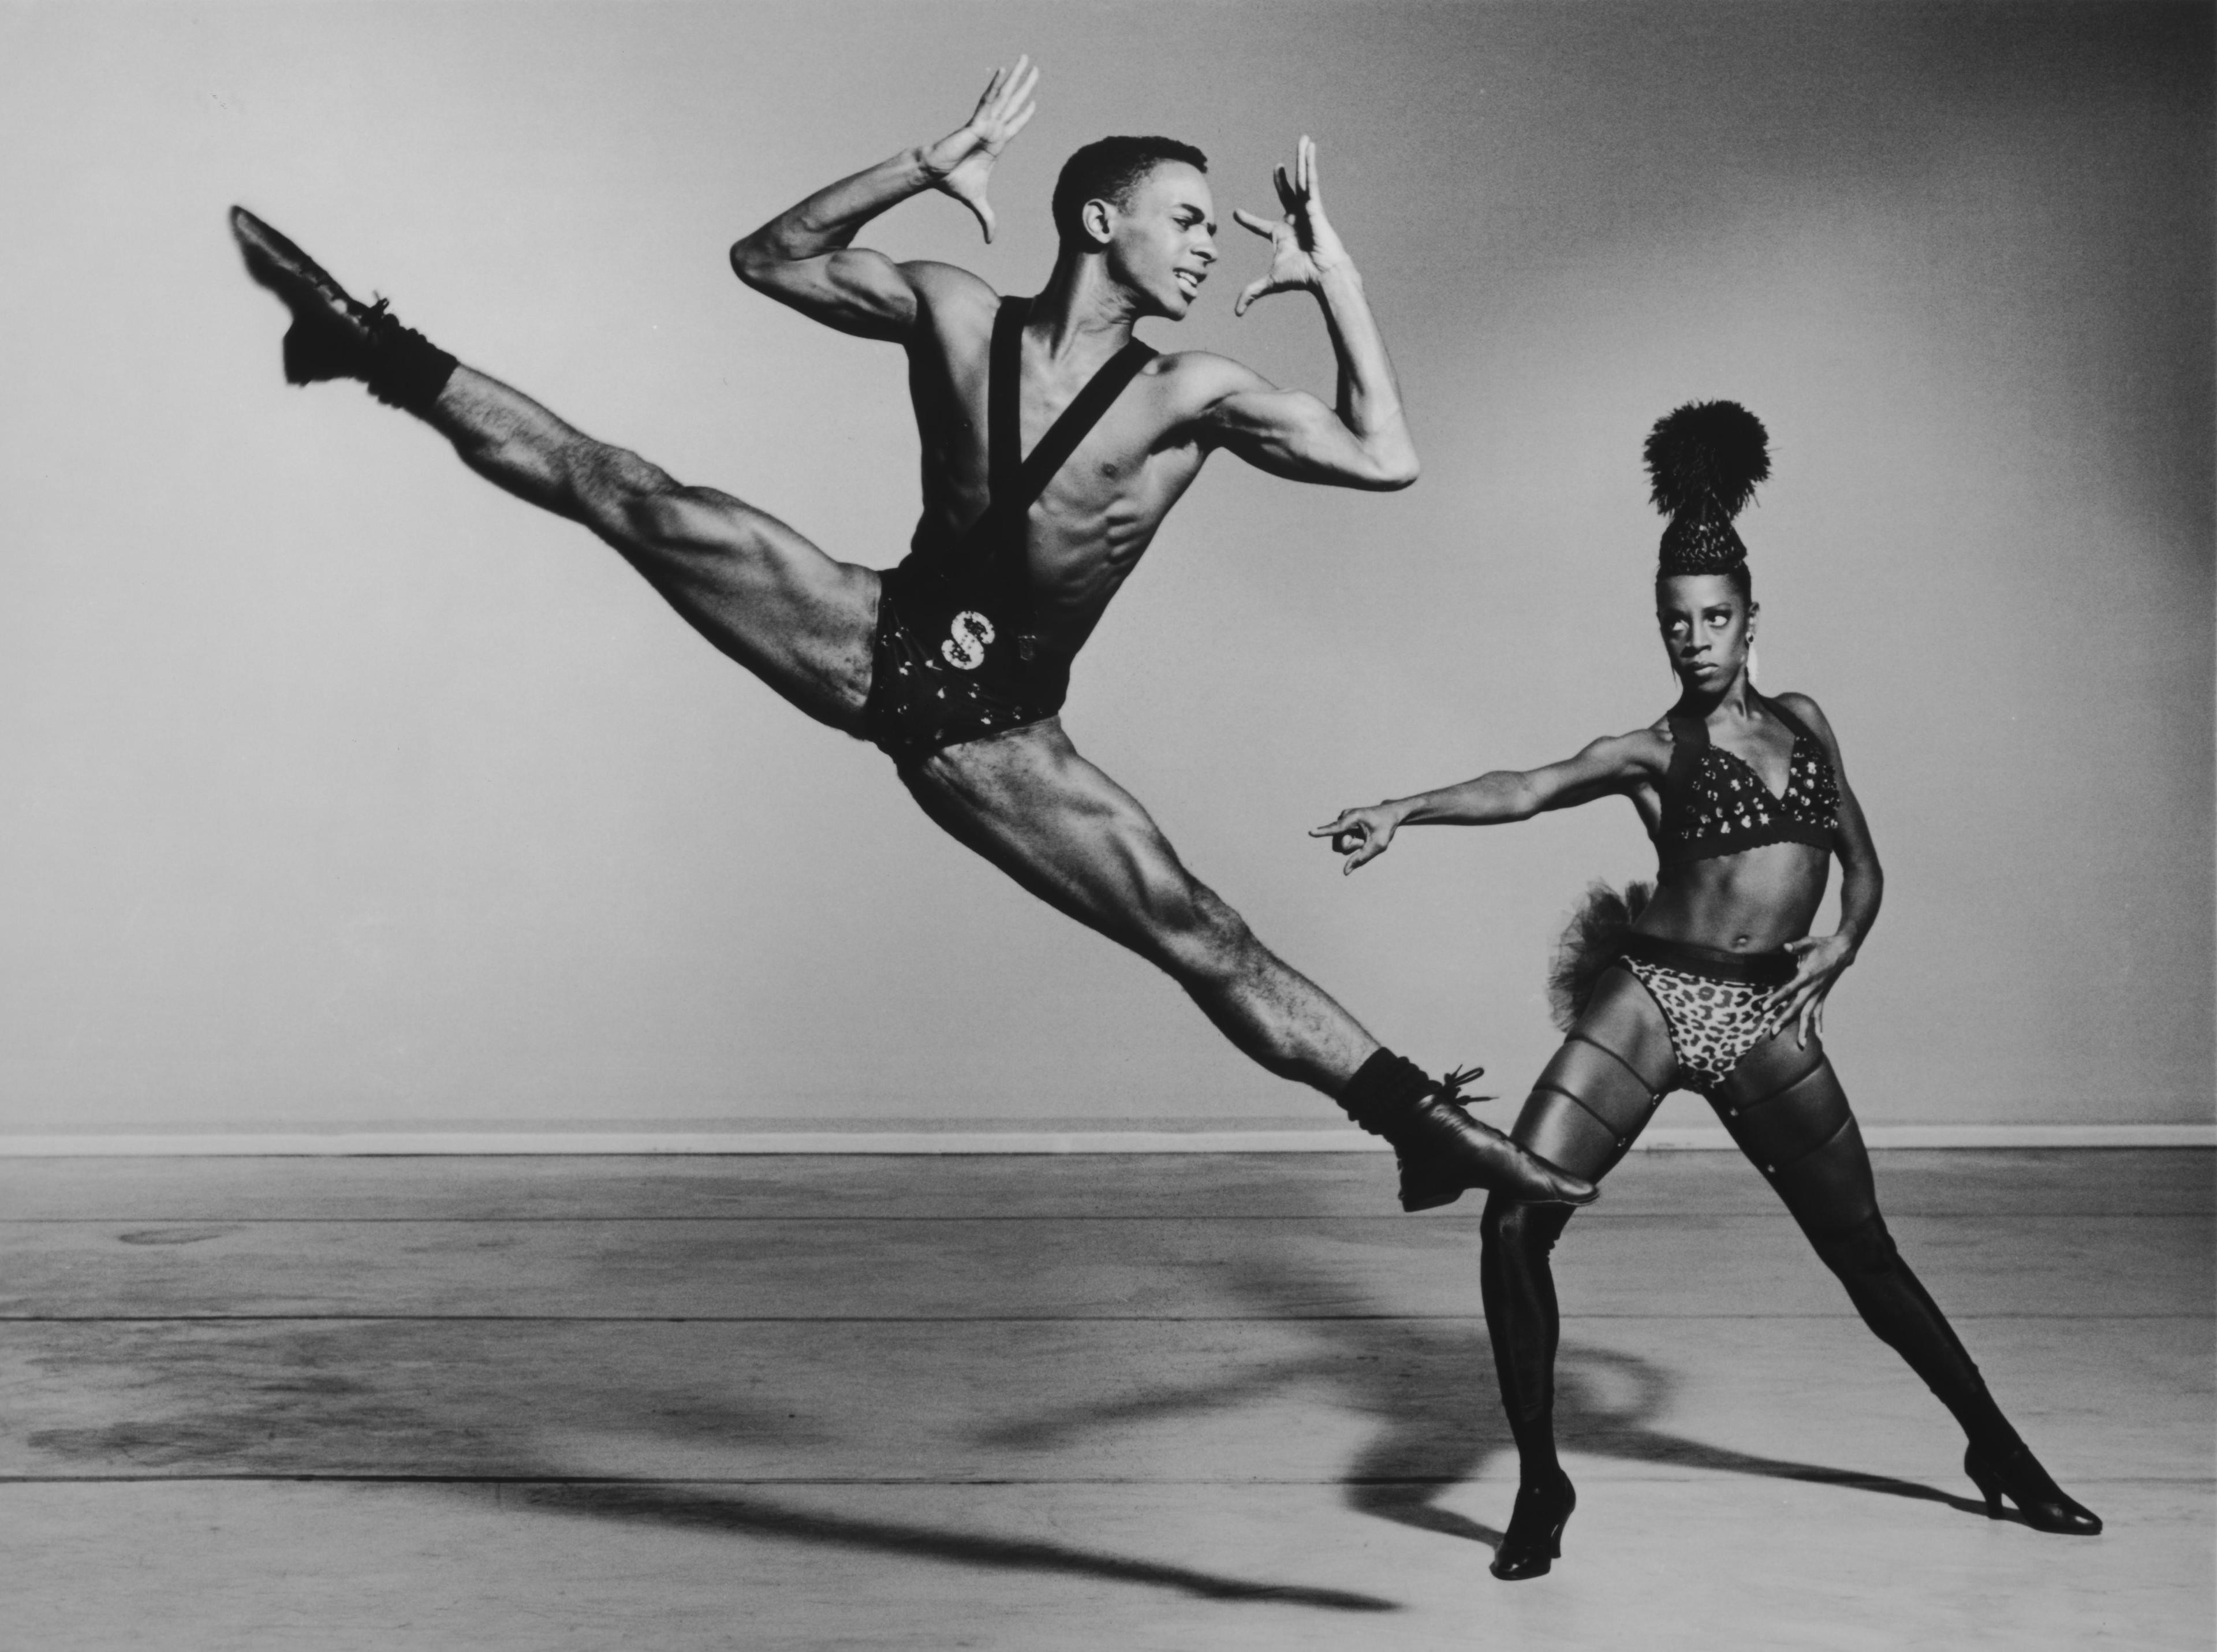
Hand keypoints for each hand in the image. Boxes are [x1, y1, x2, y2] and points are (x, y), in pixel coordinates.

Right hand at [922, 56, 1040, 242]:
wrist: (934, 174)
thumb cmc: (953, 182)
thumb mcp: (978, 203)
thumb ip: (987, 219)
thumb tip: (991, 241)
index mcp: (994, 143)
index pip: (1014, 124)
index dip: (1024, 114)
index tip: (1033, 101)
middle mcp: (992, 129)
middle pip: (1014, 103)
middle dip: (1026, 86)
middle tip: (1036, 68)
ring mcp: (985, 123)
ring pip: (1005, 97)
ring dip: (1017, 79)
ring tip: (1027, 60)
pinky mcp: (975, 123)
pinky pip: (988, 101)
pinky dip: (996, 86)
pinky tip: (1004, 71)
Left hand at [1232, 136, 1353, 316]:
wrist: (1323, 276)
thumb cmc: (1301, 278)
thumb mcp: (1270, 282)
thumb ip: (1251, 293)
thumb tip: (1236, 312)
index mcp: (1282, 235)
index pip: (1261, 225)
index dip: (1248, 220)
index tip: (1236, 214)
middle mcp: (1294, 220)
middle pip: (1285, 195)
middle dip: (1281, 182)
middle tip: (1276, 168)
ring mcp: (1305, 210)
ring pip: (1301, 181)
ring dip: (1301, 160)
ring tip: (1303, 140)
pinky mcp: (1315, 204)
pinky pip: (1310, 179)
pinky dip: (1309, 162)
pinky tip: (1309, 146)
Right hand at [1309, 803, 1400, 873]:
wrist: (1390, 814)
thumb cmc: (1386, 828)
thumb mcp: (1378, 845)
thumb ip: (1362, 858)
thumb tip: (1345, 871)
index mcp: (1353, 817)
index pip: (1336, 828)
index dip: (1322, 832)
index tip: (1310, 832)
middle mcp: (1344, 816)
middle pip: (1341, 844)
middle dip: (1354, 846)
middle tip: (1367, 838)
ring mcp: (1342, 820)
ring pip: (1341, 845)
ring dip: (1355, 845)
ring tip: (1366, 836)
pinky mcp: (1342, 825)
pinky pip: (1343, 842)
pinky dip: (1354, 842)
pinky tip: (1362, 834)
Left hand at [1767, 933, 1856, 1046]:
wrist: (1843, 951)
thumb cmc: (1822, 945)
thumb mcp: (1808, 942)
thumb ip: (1796, 946)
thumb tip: (1786, 946)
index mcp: (1806, 976)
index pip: (1787, 990)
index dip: (1776, 999)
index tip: (1764, 1007)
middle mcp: (1812, 988)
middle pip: (1796, 1007)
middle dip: (1784, 1020)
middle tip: (1773, 1031)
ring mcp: (1818, 994)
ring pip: (1809, 1015)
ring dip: (1804, 1029)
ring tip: (1801, 1044)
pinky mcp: (1823, 996)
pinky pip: (1820, 1013)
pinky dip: (1819, 1025)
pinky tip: (1819, 1037)